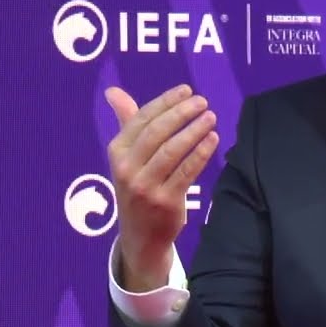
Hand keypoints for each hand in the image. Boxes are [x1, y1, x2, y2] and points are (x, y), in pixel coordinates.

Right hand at [105, 84, 219, 292]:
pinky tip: (213, 139)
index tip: (186, 90)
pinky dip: (201, 153)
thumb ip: (126, 122)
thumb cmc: (137, 187)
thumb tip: (112, 90)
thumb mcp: (126, 157)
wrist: (140, 236)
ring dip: (194, 130)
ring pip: (172, 150)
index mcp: (117, 152)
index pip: (142, 119)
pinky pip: (186, 172)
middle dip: (181, 113)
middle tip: (202, 101)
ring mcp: (145, 187)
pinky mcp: (166, 201)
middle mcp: (127, 169)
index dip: (165, 101)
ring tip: (211, 117)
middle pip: (157, 132)